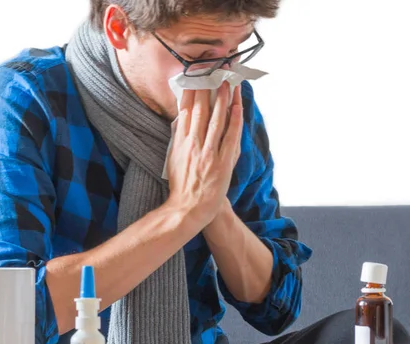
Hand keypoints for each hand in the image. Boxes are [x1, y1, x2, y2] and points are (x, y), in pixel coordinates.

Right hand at [165, 82, 242, 227]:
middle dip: (207, 87)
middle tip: (213, 69)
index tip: (195, 74)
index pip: (185, 109)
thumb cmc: (181, 184)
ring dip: (222, 98)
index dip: (191, 89)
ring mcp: (208, 153)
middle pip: (200, 109)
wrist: (187, 208)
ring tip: (227, 80)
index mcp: (179, 141)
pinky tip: (237, 106)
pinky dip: (234, 119)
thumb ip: (177, 136)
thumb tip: (181, 116)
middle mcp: (192, 144)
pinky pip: (230, 136)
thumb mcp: (172, 157)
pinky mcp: (222, 162)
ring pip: (216, 119)